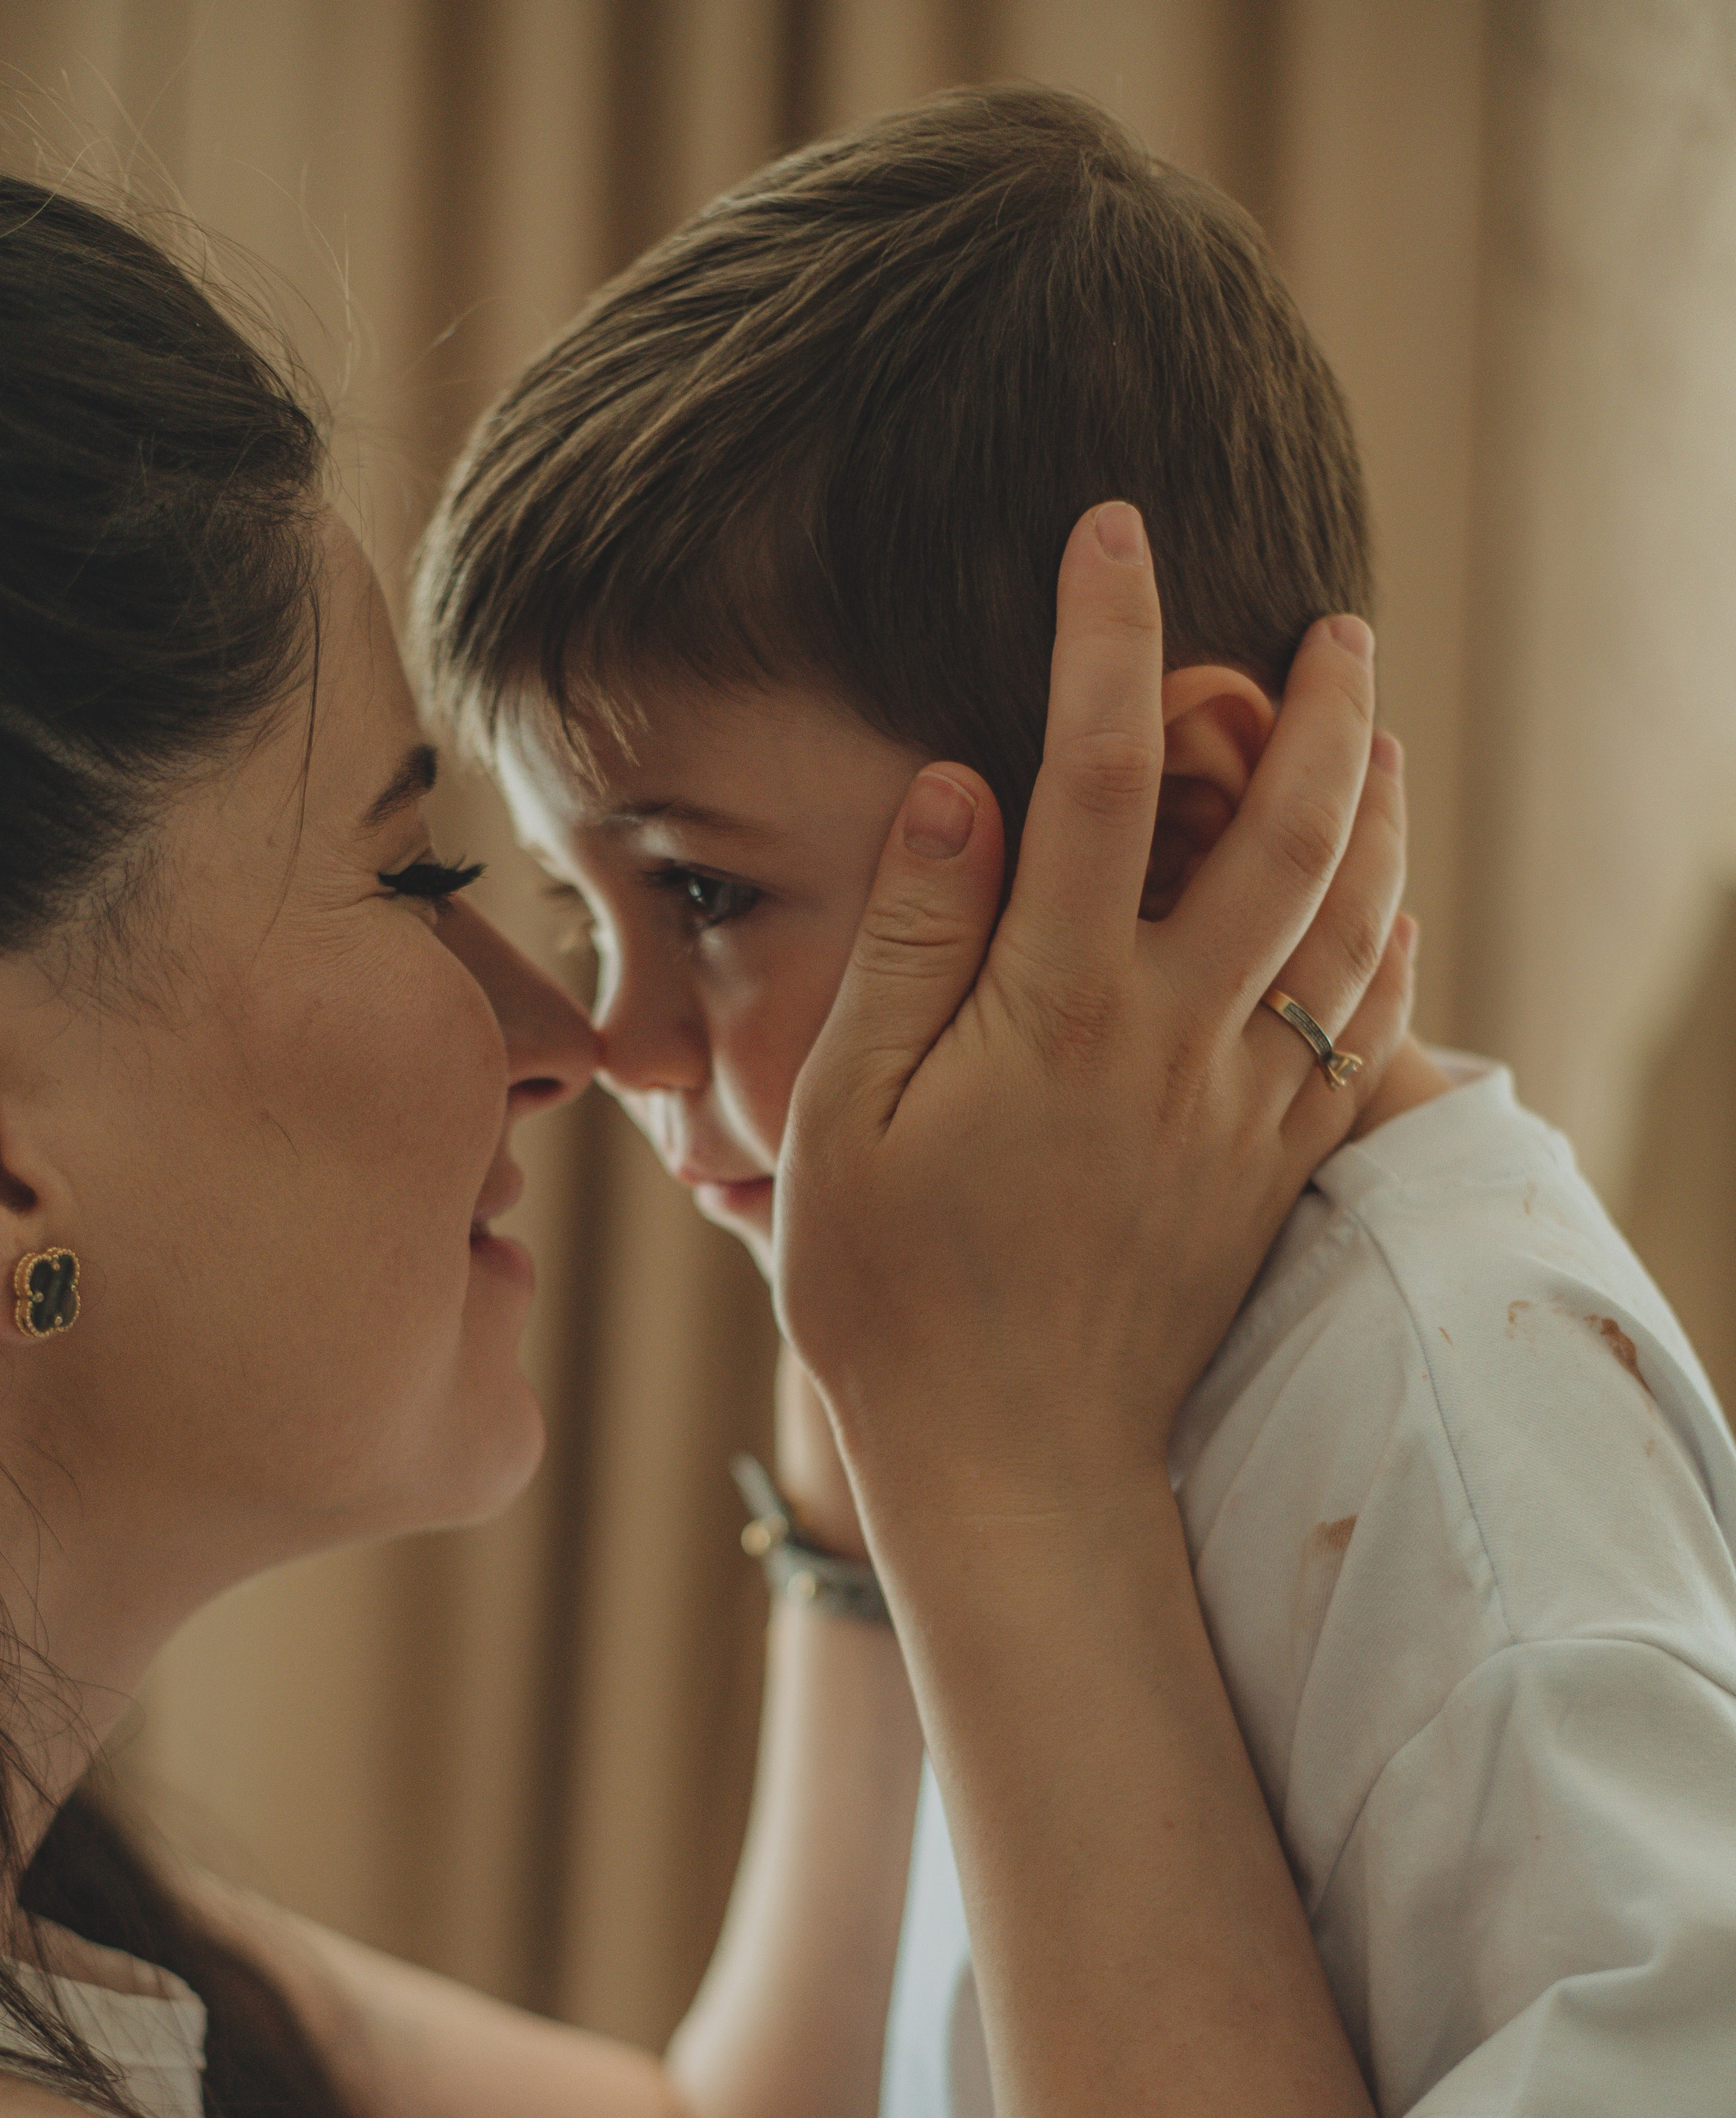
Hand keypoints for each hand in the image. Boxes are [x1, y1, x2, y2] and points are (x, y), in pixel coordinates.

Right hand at [775, 501, 1414, 1535]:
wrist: (1012, 1464)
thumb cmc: (891, 1298)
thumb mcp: (846, 1119)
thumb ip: (910, 944)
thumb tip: (959, 783)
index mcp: (1058, 1013)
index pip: (1096, 775)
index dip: (1108, 637)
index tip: (1111, 531)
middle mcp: (1176, 1045)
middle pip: (1284, 836)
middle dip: (1316, 710)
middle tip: (1335, 621)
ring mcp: (1243, 1116)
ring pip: (1354, 931)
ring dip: (1378, 817)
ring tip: (1380, 733)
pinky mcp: (1274, 1181)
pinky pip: (1368, 1043)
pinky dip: (1393, 954)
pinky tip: (1392, 909)